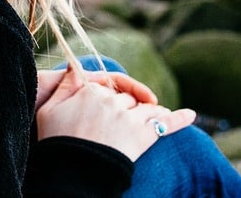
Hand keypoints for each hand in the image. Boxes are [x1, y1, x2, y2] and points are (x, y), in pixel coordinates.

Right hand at [36, 66, 196, 160]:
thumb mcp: (49, 109)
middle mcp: (112, 101)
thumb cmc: (55, 142)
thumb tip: (74, 67)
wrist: (70, 172)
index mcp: (91, 91)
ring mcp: (129, 118)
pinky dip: (180, 119)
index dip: (109, 97)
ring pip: (146, 108)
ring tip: (158, 116)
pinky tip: (191, 115)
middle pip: (128, 99)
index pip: (108, 88)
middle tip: (128, 121)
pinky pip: (165, 124)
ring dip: (152, 112)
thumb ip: (64, 85)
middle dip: (130, 107)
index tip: (108, 107)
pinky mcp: (142, 136)